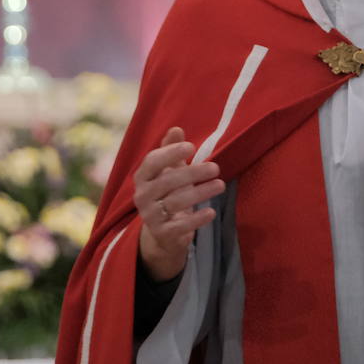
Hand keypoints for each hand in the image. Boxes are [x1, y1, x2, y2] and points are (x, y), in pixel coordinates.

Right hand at [134, 127, 225, 281]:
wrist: (163, 232)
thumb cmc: (168, 193)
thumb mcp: (168, 170)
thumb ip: (171, 149)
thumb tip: (176, 129)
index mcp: (142, 177)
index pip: (152, 162)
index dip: (170, 153)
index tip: (191, 147)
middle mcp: (142, 196)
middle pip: (168, 182)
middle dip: (193, 173)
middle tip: (216, 168)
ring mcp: (150, 216)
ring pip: (176, 202)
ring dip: (200, 193)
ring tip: (220, 185)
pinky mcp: (162, 234)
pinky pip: (180, 226)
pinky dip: (197, 219)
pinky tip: (211, 212)